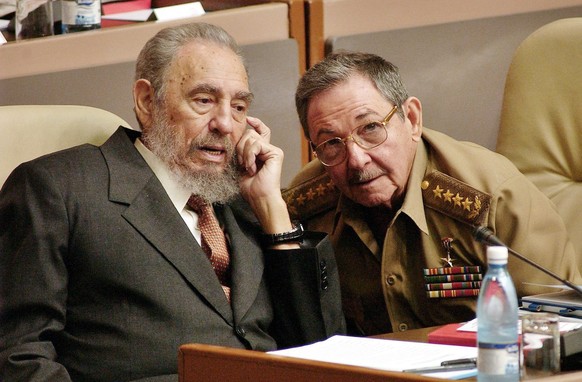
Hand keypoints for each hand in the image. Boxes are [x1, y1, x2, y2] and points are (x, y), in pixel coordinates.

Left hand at [236, 116, 293, 235]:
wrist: (260, 198)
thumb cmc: (250, 187)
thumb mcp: (241, 165)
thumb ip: (242, 150)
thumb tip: (236, 135)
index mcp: (261, 152)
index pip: (260, 131)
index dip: (255, 123)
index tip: (247, 119)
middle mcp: (269, 149)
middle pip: (249, 134)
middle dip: (240, 147)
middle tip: (242, 164)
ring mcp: (273, 150)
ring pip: (251, 138)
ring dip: (244, 154)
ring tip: (248, 168)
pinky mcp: (276, 153)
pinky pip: (256, 145)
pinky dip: (250, 156)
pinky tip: (252, 167)